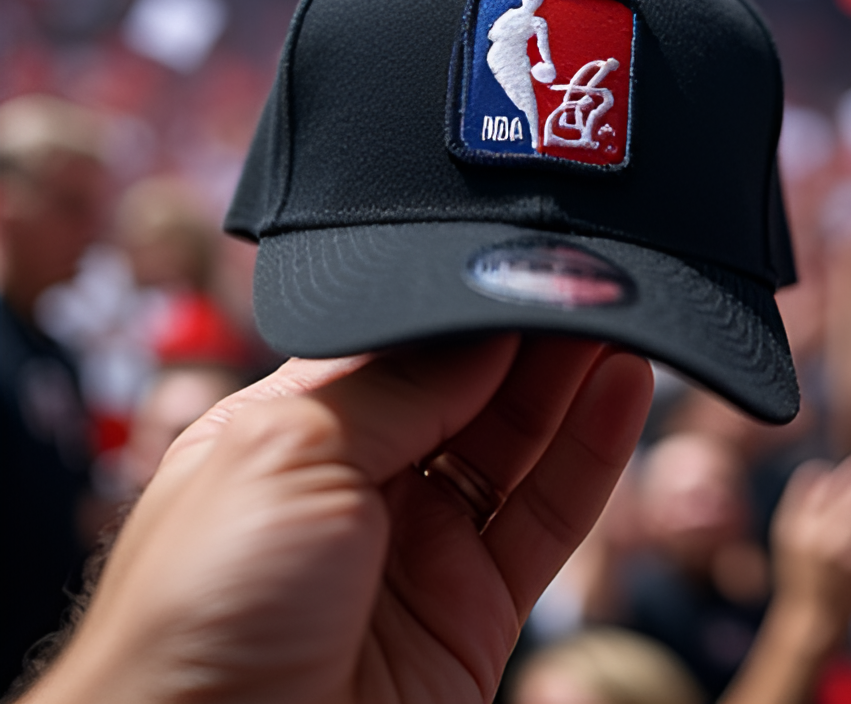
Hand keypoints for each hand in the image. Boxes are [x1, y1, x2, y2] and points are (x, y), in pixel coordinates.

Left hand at [26, 335, 651, 703]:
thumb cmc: (203, 609)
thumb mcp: (287, 455)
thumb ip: (396, 386)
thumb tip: (481, 328)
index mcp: (296, 431)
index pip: (399, 348)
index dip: (464, 308)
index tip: (523, 263)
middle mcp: (361, 484)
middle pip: (467, 391)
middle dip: (528, 335)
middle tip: (588, 281)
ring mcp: (420, 548)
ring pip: (516, 448)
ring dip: (572, 382)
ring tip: (621, 317)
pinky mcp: (475, 613)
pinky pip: (546, 521)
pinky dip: (591, 455)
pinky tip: (623, 391)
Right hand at [770, 451, 850, 649]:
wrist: (808, 619)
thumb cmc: (799, 576)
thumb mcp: (787, 538)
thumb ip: (801, 506)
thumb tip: (821, 473)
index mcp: (791, 523)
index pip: (809, 485)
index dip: (828, 472)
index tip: (842, 466)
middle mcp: (809, 535)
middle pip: (835, 494)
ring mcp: (831, 553)